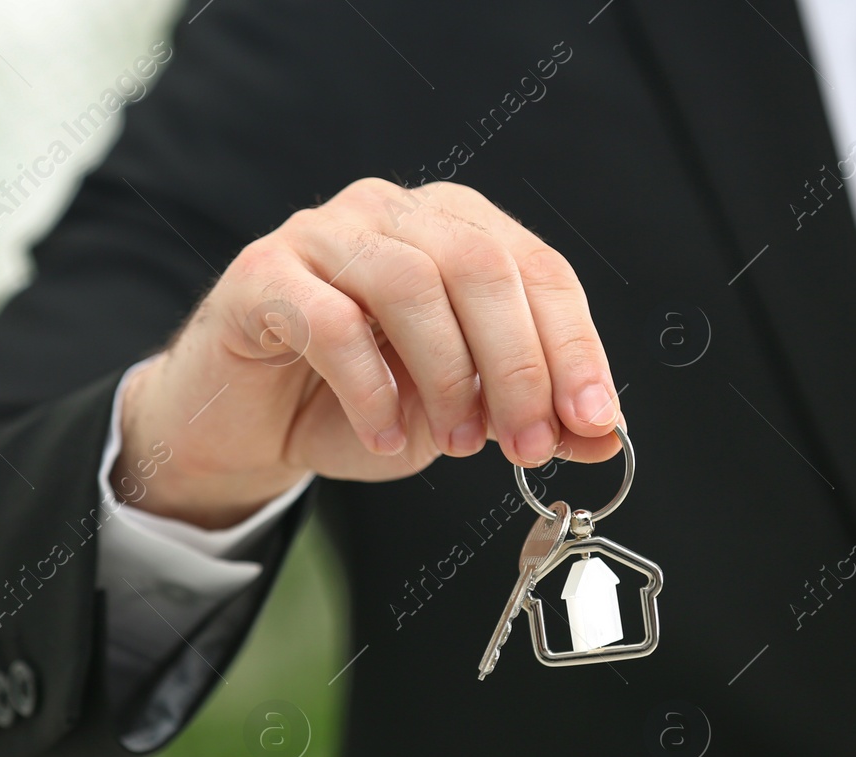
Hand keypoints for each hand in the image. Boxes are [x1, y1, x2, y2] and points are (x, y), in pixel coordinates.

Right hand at [114, 178, 622, 529]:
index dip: (574, 346)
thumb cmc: (358, 404)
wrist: (250, 424)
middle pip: (481, 267)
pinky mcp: (263, 275)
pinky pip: (332, 324)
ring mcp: (324, 234)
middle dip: (519, 366)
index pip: (538, 269)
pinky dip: (371, 391)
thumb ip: (532, 416)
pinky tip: (384, 435)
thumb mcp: (462, 416)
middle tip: (526, 445)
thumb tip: (605, 435)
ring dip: (447, 377)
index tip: (593, 421)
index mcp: (456, 228)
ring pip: (411, 284)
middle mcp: (394, 213)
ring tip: (456, 441)